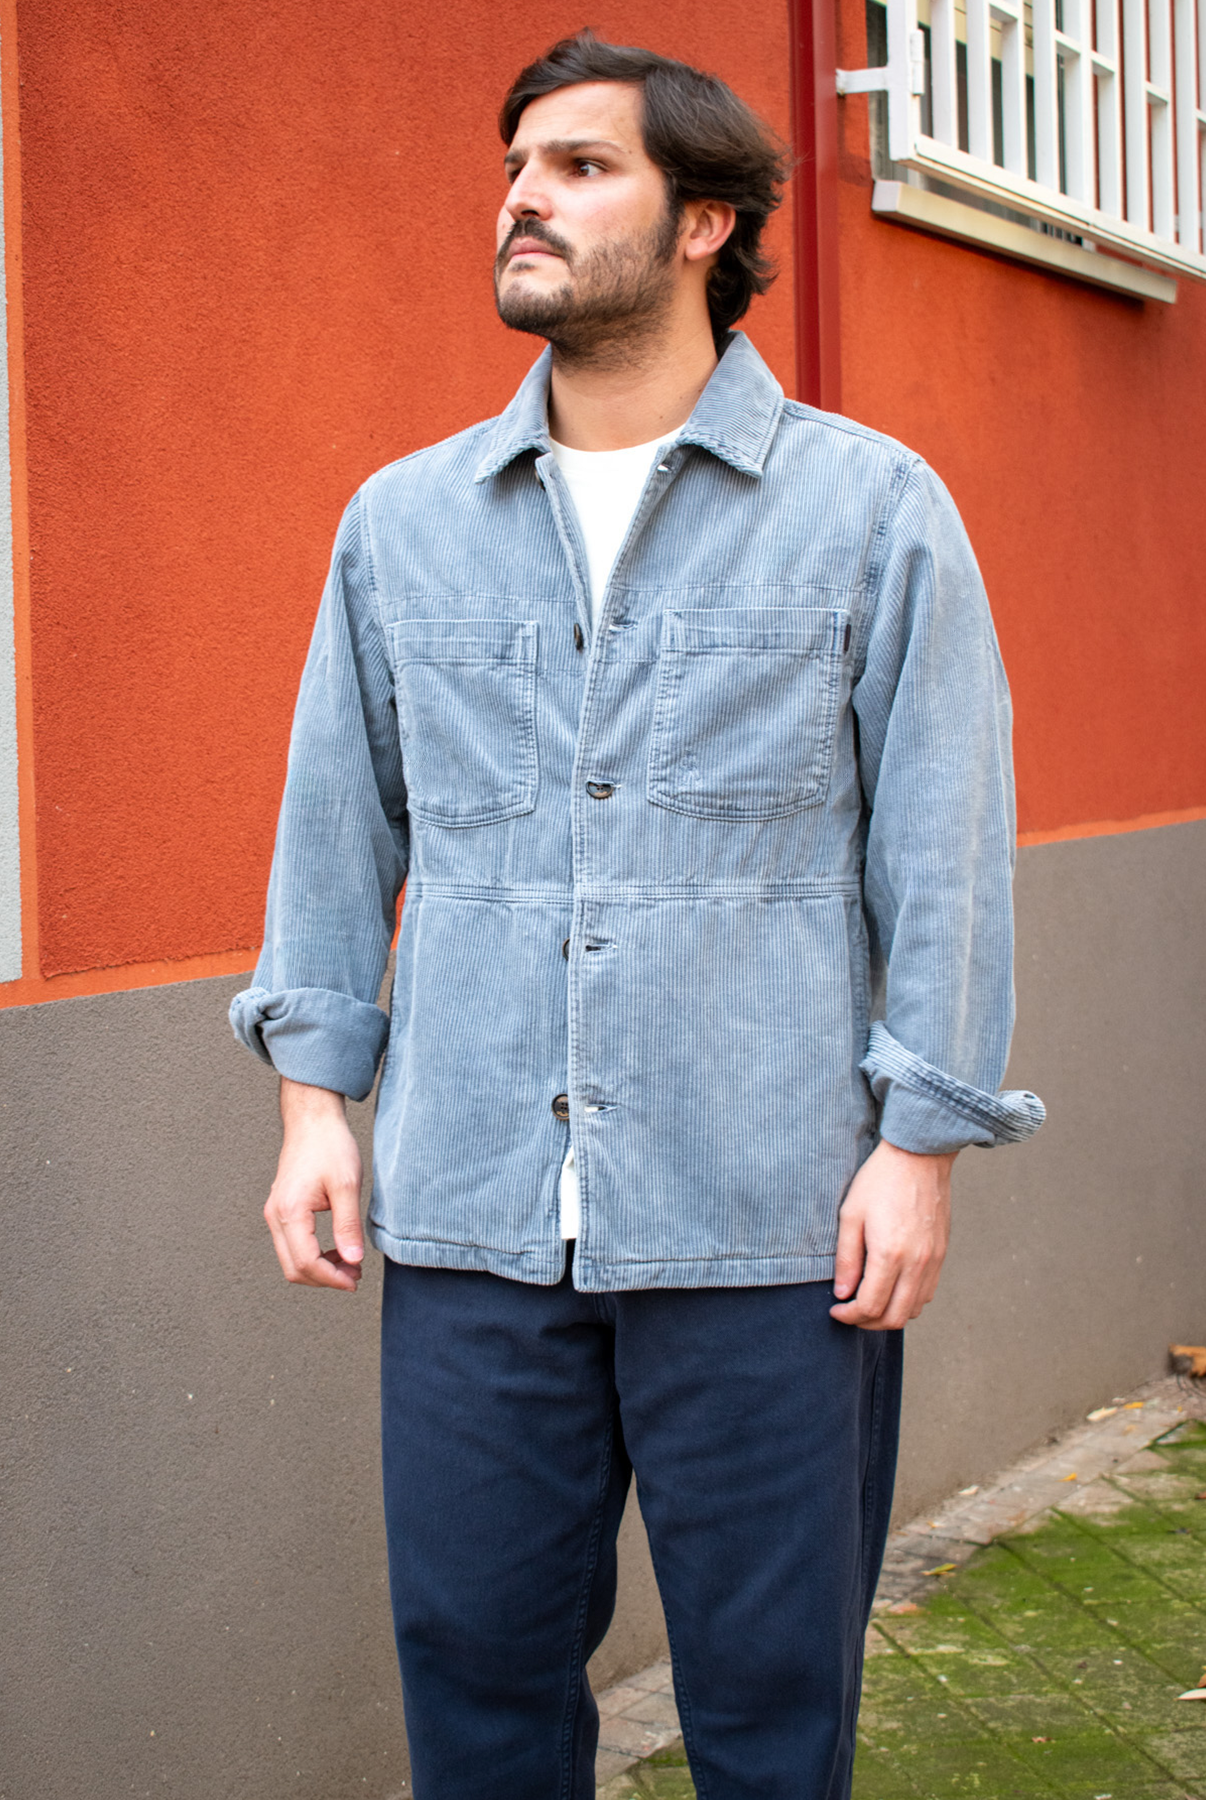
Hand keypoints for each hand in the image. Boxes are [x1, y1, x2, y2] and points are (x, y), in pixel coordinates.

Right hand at [263, 1078, 364, 1290]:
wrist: (312, 1119)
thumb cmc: (329, 1145)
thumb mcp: (347, 1185)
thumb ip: (348, 1225)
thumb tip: (353, 1260)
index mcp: (289, 1211)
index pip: (306, 1263)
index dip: (332, 1278)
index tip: (355, 1280)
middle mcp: (275, 1216)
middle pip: (294, 1269)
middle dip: (325, 1279)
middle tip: (355, 1275)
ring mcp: (275, 1213)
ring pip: (291, 1260)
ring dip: (319, 1269)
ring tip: (349, 1263)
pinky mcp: (281, 1210)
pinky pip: (291, 1245)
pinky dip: (312, 1256)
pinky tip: (336, 1249)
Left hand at [829, 1139, 953, 1330]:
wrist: (919, 1157)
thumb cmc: (880, 1180)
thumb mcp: (850, 1215)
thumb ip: (847, 1258)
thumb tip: (843, 1294)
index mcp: (890, 1254)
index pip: (870, 1307)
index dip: (849, 1316)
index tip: (836, 1309)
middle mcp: (916, 1263)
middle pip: (894, 1318)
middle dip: (867, 1323)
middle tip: (850, 1312)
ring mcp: (933, 1260)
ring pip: (913, 1310)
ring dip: (889, 1314)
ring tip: (868, 1301)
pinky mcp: (941, 1254)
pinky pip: (927, 1293)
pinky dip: (908, 1301)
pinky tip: (891, 1287)